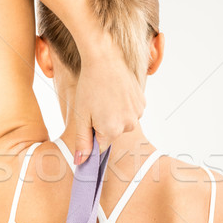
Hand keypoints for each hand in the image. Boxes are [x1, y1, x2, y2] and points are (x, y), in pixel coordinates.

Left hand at [74, 31, 145, 162]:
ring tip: (106, 97)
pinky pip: (131, 112)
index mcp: (112, 130)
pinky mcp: (142, 103)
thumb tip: (80, 162)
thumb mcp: (81, 115)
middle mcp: (128, 124)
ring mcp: (138, 113)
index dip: (93, 136)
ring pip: (123, 122)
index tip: (89, 123)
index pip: (101, 146)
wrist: (105, 59)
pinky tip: (116, 93)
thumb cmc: (89, 86)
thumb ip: (82, 141)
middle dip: (104, 125)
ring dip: (115, 115)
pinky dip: (124, 106)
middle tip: (95, 106)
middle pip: (113, 134)